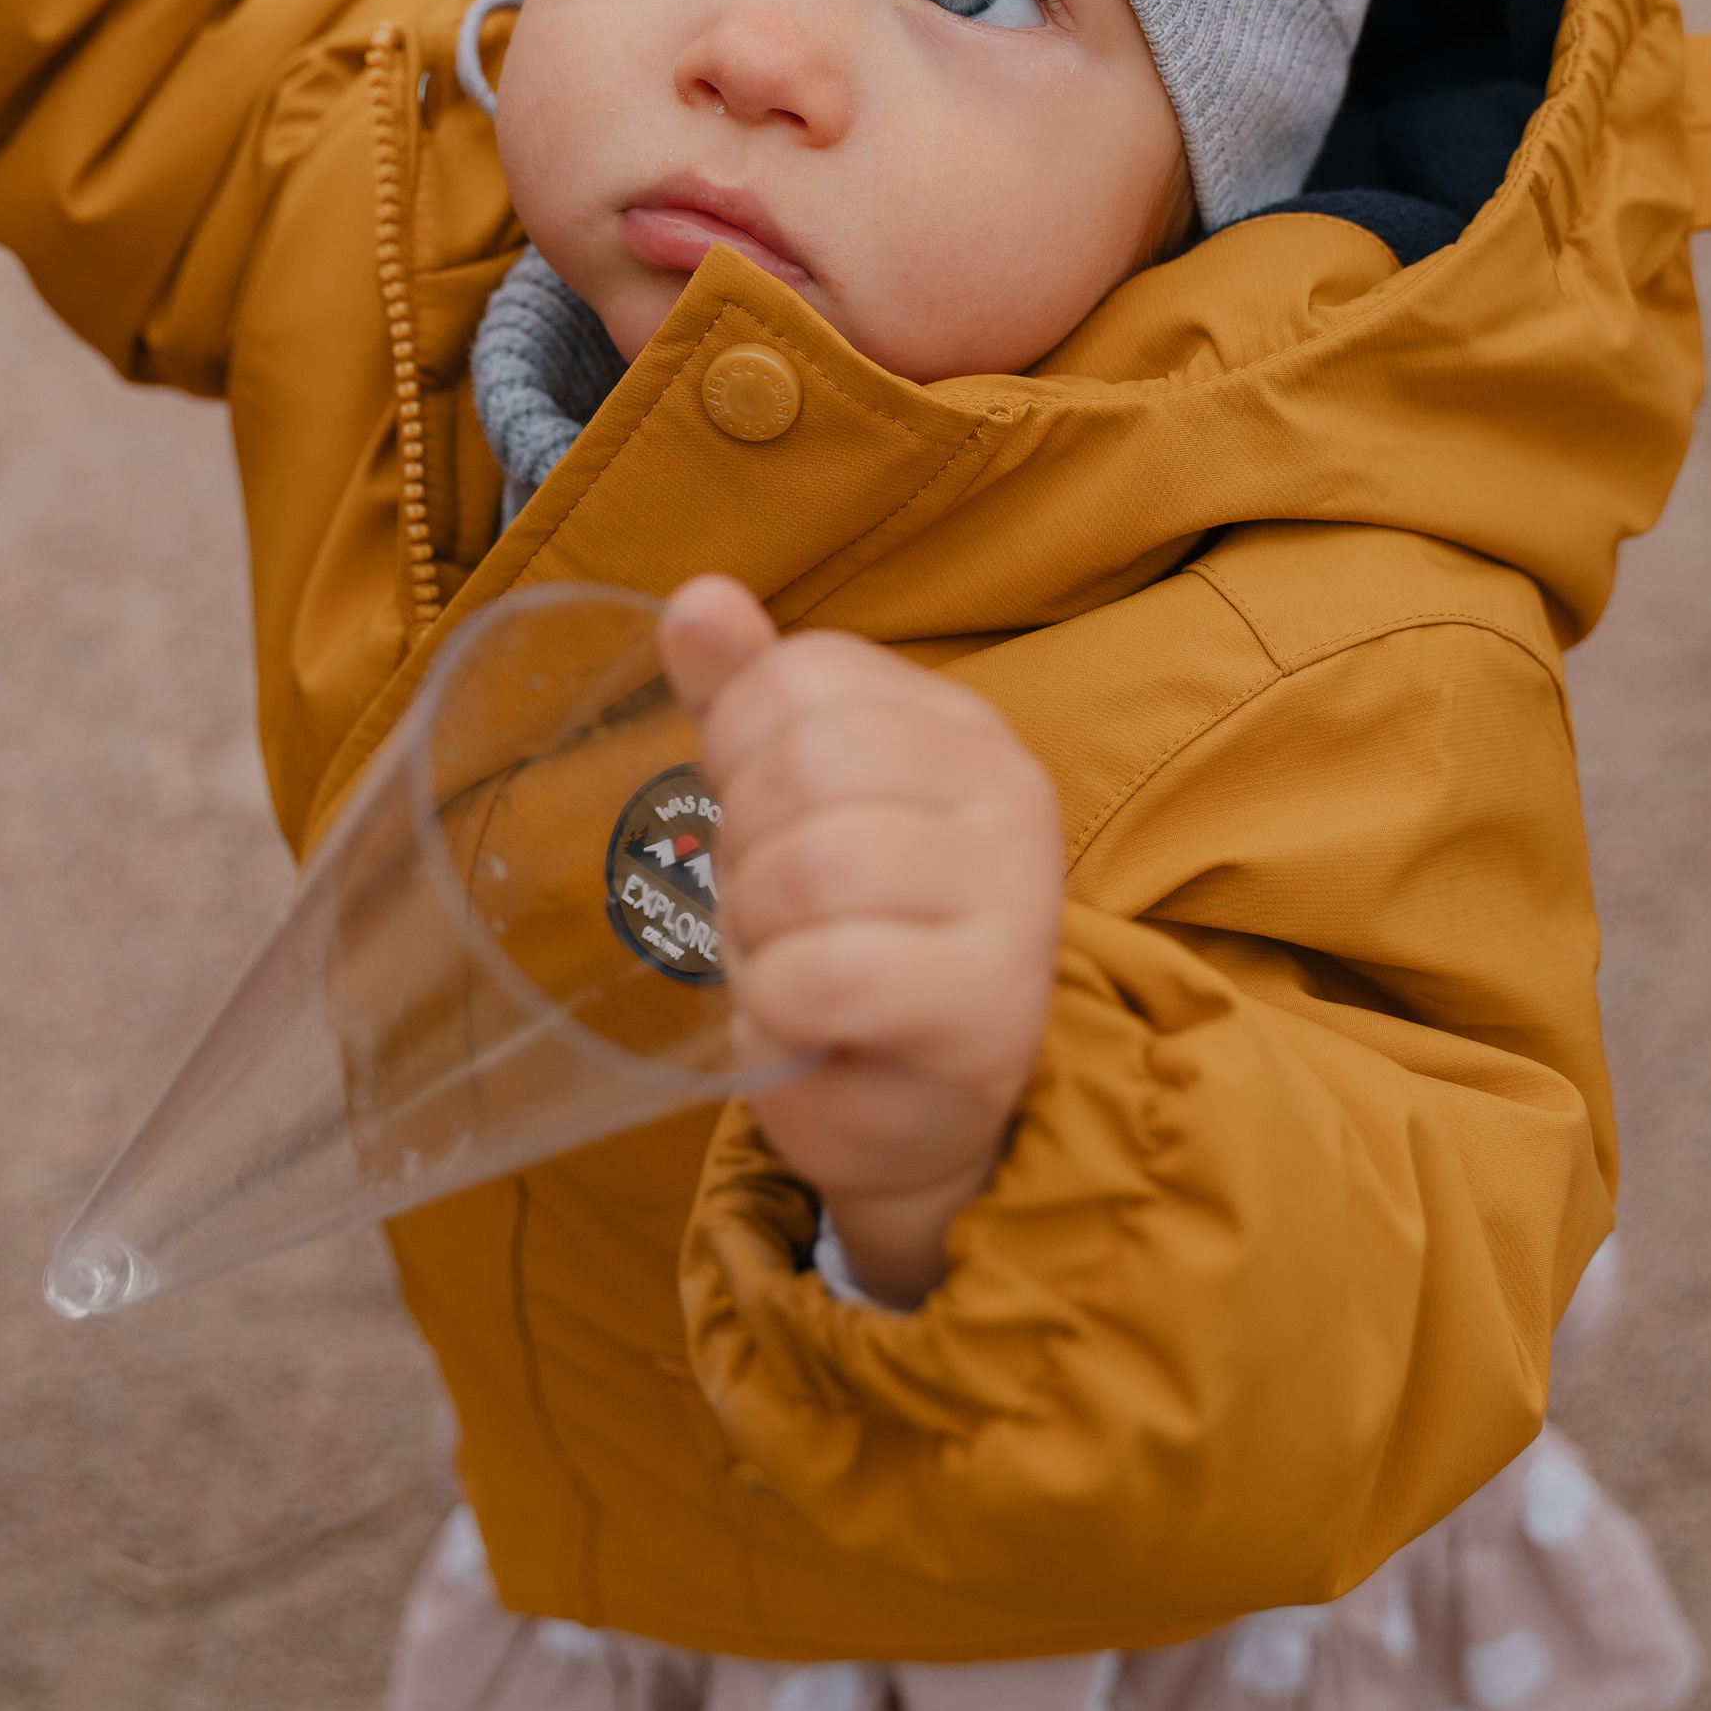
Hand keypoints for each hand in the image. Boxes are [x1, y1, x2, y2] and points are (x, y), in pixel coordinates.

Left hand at [661, 573, 1063, 1305]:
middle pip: (807, 763)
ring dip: (761, 934)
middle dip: (746, 850)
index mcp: (960, 726)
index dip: (737, 753)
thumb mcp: (794, 810)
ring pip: (813, 867)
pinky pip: (827, 973)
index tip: (762, 824)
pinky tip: (808, 1020)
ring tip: (796, 966)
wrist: (910, 1110)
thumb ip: (748, 701)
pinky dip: (780, 1003)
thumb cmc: (849, 943)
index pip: (803, 676)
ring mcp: (1013, 898)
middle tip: (775, 913)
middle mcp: (1009, 790)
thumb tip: (696, 600)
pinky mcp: (986, 1006)